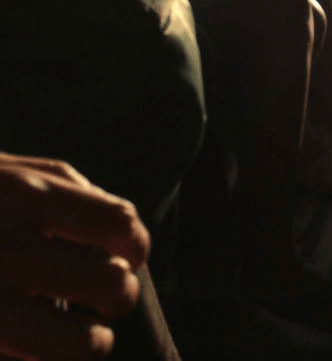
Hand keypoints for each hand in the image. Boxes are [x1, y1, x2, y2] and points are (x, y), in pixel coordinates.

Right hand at [0, 153, 149, 359]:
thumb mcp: (7, 173)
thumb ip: (65, 190)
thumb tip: (122, 231)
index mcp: (21, 197)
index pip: (118, 224)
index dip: (133, 244)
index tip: (126, 253)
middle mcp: (1, 252)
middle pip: (109, 287)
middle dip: (117, 297)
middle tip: (103, 300)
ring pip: (78, 347)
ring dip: (87, 345)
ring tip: (75, 335)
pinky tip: (28, 350)